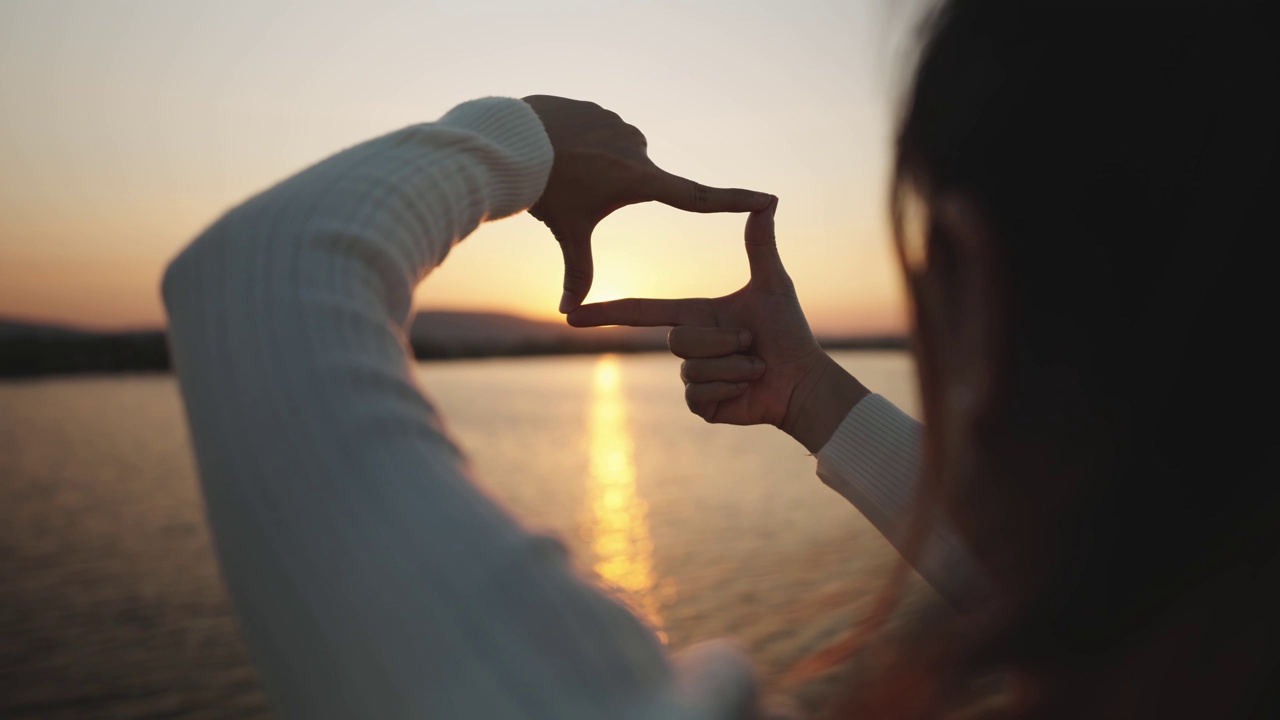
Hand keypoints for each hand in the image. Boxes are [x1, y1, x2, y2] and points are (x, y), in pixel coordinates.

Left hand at [521, 95, 771, 312]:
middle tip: (574, 189)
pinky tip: (554, 146)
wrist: (512, 141)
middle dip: (607, 187)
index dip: (734, 201)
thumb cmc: (544, 191)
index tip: (767, 199)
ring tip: (560, 168)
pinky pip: (593, 130)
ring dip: (591, 164)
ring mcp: (617, 123)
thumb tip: (569, 314)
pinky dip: (578, 142)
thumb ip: (576, 272)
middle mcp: (637, 148)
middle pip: (634, 180)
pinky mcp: (597, 108)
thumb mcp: (566, 232)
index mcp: (639, 180)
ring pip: (611, 154)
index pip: (698, 198)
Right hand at [567, 199, 869, 450]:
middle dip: (724, 341)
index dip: (606, 313)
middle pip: (680, 340)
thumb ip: (761, 245)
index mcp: (694, 315)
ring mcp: (692, 378)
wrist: (803, 380)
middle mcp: (688, 345)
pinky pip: (698, 394)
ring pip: (692, 369)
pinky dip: (730, 388)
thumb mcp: (773, 285)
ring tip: (755, 366)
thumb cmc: (790, 333)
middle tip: (752, 343)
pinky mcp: (702, 405)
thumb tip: (768, 201)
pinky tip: (748, 389)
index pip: (641, 311)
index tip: (573, 314)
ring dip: (734, 366)